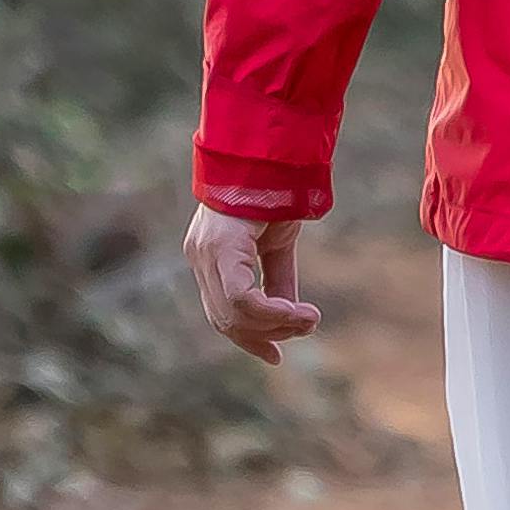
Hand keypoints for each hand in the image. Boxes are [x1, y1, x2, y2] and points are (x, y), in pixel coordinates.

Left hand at [184, 203, 319, 360]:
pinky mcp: (220, 247)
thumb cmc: (275, 191)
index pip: (220, 312)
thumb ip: (278, 280)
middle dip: (266, 334)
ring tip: (309, 318)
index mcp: (209, 256)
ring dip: (276, 324)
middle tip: (303, 328)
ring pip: (234, 314)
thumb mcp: (278, 246)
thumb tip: (290, 316)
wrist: (274, 153)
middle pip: (224, 319)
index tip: (276, 356)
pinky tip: (300, 312)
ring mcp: (205, 253)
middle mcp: (200, 257)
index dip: (248, 338)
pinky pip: (243, 297)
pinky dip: (273, 311)